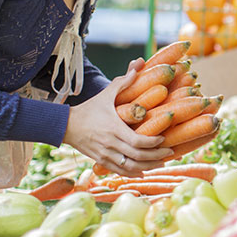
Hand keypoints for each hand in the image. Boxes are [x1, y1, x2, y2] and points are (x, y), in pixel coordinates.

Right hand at [63, 58, 173, 176]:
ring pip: (130, 167)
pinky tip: (145, 171)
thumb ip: (123, 81)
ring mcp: (105, 155)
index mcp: (113, 128)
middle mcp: (110, 144)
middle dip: (156, 156)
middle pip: (138, 157)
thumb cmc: (89, 108)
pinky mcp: (101, 161)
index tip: (164, 139)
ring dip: (148, 166)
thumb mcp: (106, 94)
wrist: (66, 125)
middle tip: (170, 152)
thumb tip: (139, 63)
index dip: (154, 143)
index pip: (138, 141)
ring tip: (162, 162)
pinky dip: (134, 173)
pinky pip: (120, 171)